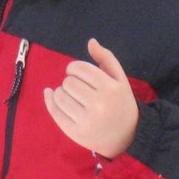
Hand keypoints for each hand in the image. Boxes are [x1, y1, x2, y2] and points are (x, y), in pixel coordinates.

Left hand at [43, 38, 138, 159]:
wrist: (128, 137)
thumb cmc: (121, 103)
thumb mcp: (120, 79)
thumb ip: (106, 58)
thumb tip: (91, 41)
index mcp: (110, 89)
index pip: (80, 68)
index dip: (73, 67)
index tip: (75, 72)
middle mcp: (99, 105)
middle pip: (68, 82)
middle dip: (70, 81)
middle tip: (78, 88)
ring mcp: (87, 121)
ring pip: (60, 96)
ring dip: (60, 91)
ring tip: (70, 95)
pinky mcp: (76, 133)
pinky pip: (55, 113)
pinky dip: (50, 101)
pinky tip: (51, 95)